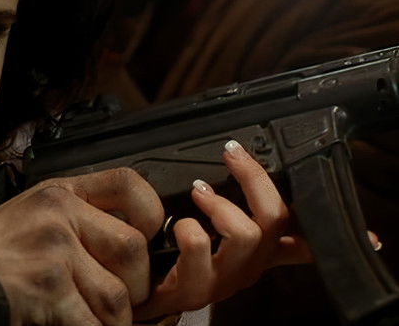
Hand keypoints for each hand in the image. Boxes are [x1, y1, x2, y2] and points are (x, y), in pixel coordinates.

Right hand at [0, 167, 163, 325]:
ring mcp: (53, 248)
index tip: (150, 236)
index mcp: (57, 193)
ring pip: (118, 294)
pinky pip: (95, 322)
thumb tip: (136, 244)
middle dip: (134, 287)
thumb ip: (78, 221)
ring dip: (111, 319)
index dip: (152, 214)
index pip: (128, 183)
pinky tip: (69, 325)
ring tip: (86, 317)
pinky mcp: (47, 286)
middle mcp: (57, 213)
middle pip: (133, 248)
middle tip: (116, 300)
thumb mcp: (30, 217)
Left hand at [134, 140, 312, 319]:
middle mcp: (249, 268)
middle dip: (255, 177)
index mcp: (260, 253)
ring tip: (198, 192)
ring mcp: (224, 282)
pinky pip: (198, 247)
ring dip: (219, 204)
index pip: (304, 231)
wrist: (145, 300)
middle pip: (277, 218)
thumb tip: (249, 164)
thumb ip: (239, 211)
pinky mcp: (194, 291)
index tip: (285, 165)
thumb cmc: (181, 263)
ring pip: (246, 235)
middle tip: (232, 155)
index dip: (311, 204)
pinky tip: (177, 226)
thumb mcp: (220, 237)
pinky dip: (187, 226)